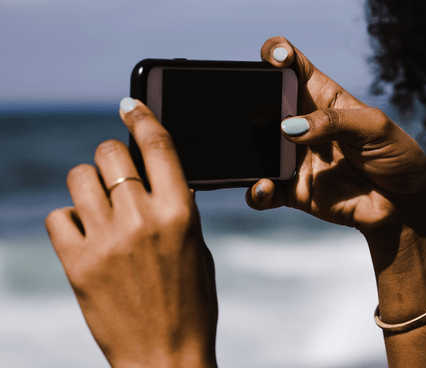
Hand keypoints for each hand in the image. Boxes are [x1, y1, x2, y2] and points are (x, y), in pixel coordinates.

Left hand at [45, 100, 217, 367]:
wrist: (165, 356)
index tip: (130, 105)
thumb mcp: (197, 248)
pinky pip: (58, 216)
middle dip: (114, 155)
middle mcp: (141, 219)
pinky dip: (70, 219)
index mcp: (180, 214)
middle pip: (111, 153)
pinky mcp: (78, 264)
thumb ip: (177, 208)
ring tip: (100, 205)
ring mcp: (106, 240)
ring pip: (79, 178)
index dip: (142, 116)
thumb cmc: (191, 303)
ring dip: (90, 184)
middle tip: (119, 172)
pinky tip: (86, 234)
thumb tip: (158, 176)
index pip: (158, 144)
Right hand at [247, 37, 425, 236]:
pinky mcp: (293, 190)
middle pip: (265, 103)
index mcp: (322, 99)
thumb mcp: (374, 127)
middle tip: (258, 110)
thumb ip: (334, 121)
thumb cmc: (395, 157)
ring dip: (247, 149)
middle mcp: (302, 126)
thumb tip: (290, 127)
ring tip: (258, 155)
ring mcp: (294, 158)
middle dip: (252, 100)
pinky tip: (264, 188)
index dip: (279, 54)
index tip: (277, 58)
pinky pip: (264, 192)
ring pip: (256, 149)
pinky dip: (256, 191)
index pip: (293, 68)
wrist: (403, 205)